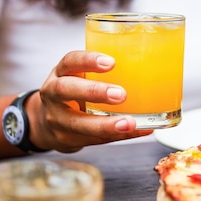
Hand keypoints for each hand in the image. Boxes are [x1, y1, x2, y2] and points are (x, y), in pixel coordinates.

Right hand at [29, 50, 151, 152]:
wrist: (48, 123)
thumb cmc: (75, 93)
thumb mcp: (80, 77)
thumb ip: (104, 73)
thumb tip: (152, 65)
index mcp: (61, 73)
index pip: (70, 61)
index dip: (88, 60)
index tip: (111, 62)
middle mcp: (54, 95)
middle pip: (65, 90)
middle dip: (94, 92)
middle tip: (121, 95)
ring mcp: (57, 119)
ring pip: (77, 123)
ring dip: (106, 124)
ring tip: (129, 123)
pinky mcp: (67, 140)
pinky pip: (94, 139)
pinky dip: (118, 136)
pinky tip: (138, 131)